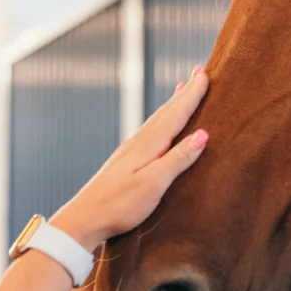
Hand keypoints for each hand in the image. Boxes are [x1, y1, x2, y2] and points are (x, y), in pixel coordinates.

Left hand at [51, 66, 209, 251]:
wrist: (84, 219)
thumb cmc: (119, 205)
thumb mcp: (154, 184)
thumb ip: (178, 159)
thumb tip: (203, 134)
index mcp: (148, 145)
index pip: (175, 114)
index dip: (192, 95)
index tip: (205, 74)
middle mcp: (138, 142)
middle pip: (166, 111)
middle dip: (184, 92)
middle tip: (199, 72)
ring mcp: (130, 151)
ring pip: (157, 119)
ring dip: (172, 104)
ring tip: (182, 89)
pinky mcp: (126, 162)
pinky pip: (150, 132)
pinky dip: (160, 120)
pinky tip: (159, 125)